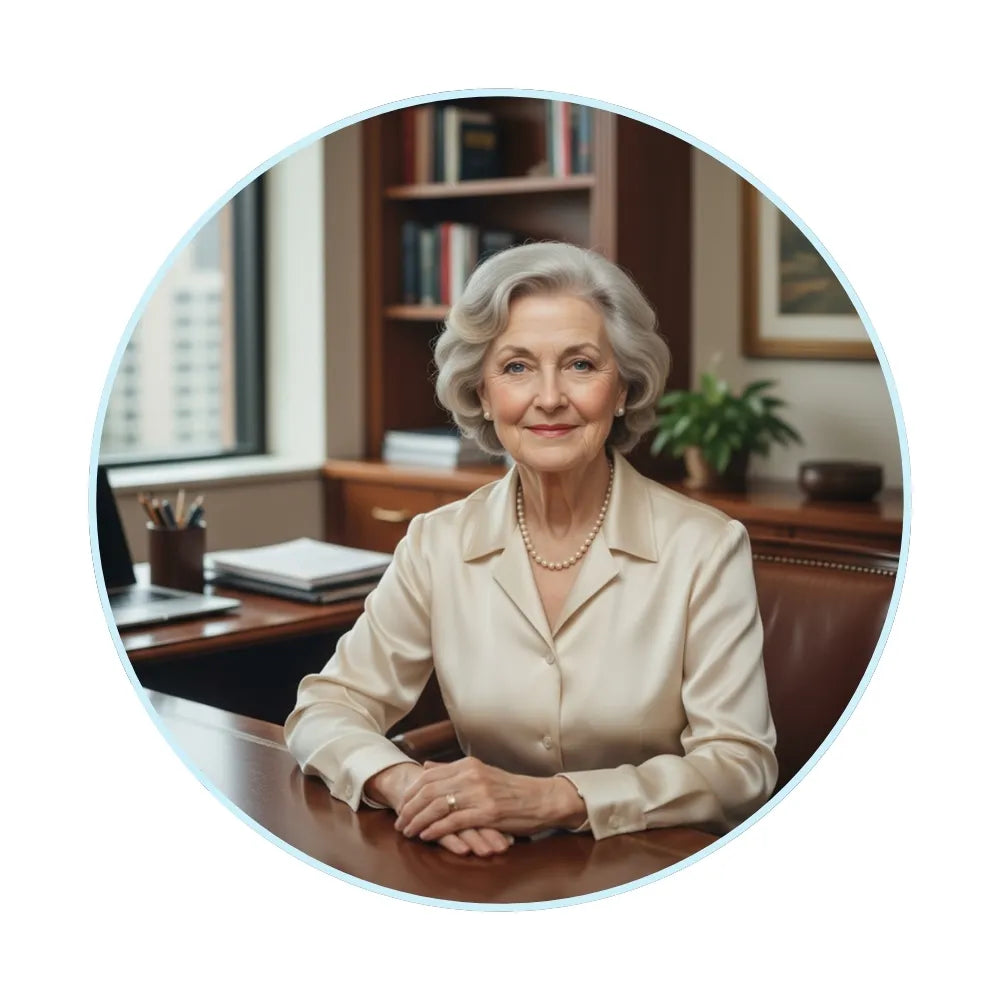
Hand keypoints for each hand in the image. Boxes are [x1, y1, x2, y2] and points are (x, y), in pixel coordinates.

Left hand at [363, 762, 511, 855]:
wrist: (541, 799)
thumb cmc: (511, 789)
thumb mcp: (480, 773)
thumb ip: (452, 771)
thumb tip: (426, 767)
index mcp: (468, 765)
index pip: (429, 776)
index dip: (411, 792)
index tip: (401, 805)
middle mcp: (471, 775)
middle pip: (428, 790)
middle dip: (410, 808)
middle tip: (399, 822)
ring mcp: (479, 793)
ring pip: (437, 806)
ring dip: (418, 821)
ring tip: (408, 831)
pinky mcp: (487, 813)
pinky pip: (453, 821)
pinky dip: (436, 830)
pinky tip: (427, 835)